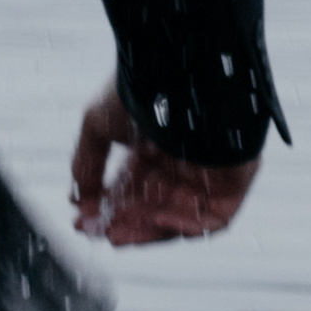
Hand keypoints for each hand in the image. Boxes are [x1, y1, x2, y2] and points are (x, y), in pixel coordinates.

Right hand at [71, 80, 261, 246]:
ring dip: (147, 231)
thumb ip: (86, 164)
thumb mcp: (97, 124)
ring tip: (117, 237)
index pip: (130, 187)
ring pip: (177, 216)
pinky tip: (159, 219)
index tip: (82, 220)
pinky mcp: (233, 183)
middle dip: (123, 223)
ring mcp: (208, 175)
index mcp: (152, 145)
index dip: (107, 206)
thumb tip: (77, 200)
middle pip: (151, 206)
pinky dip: (186, 226)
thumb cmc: (139, 92)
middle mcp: (180, 162)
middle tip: (98, 234)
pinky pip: (213, 219)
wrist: (180, 73)